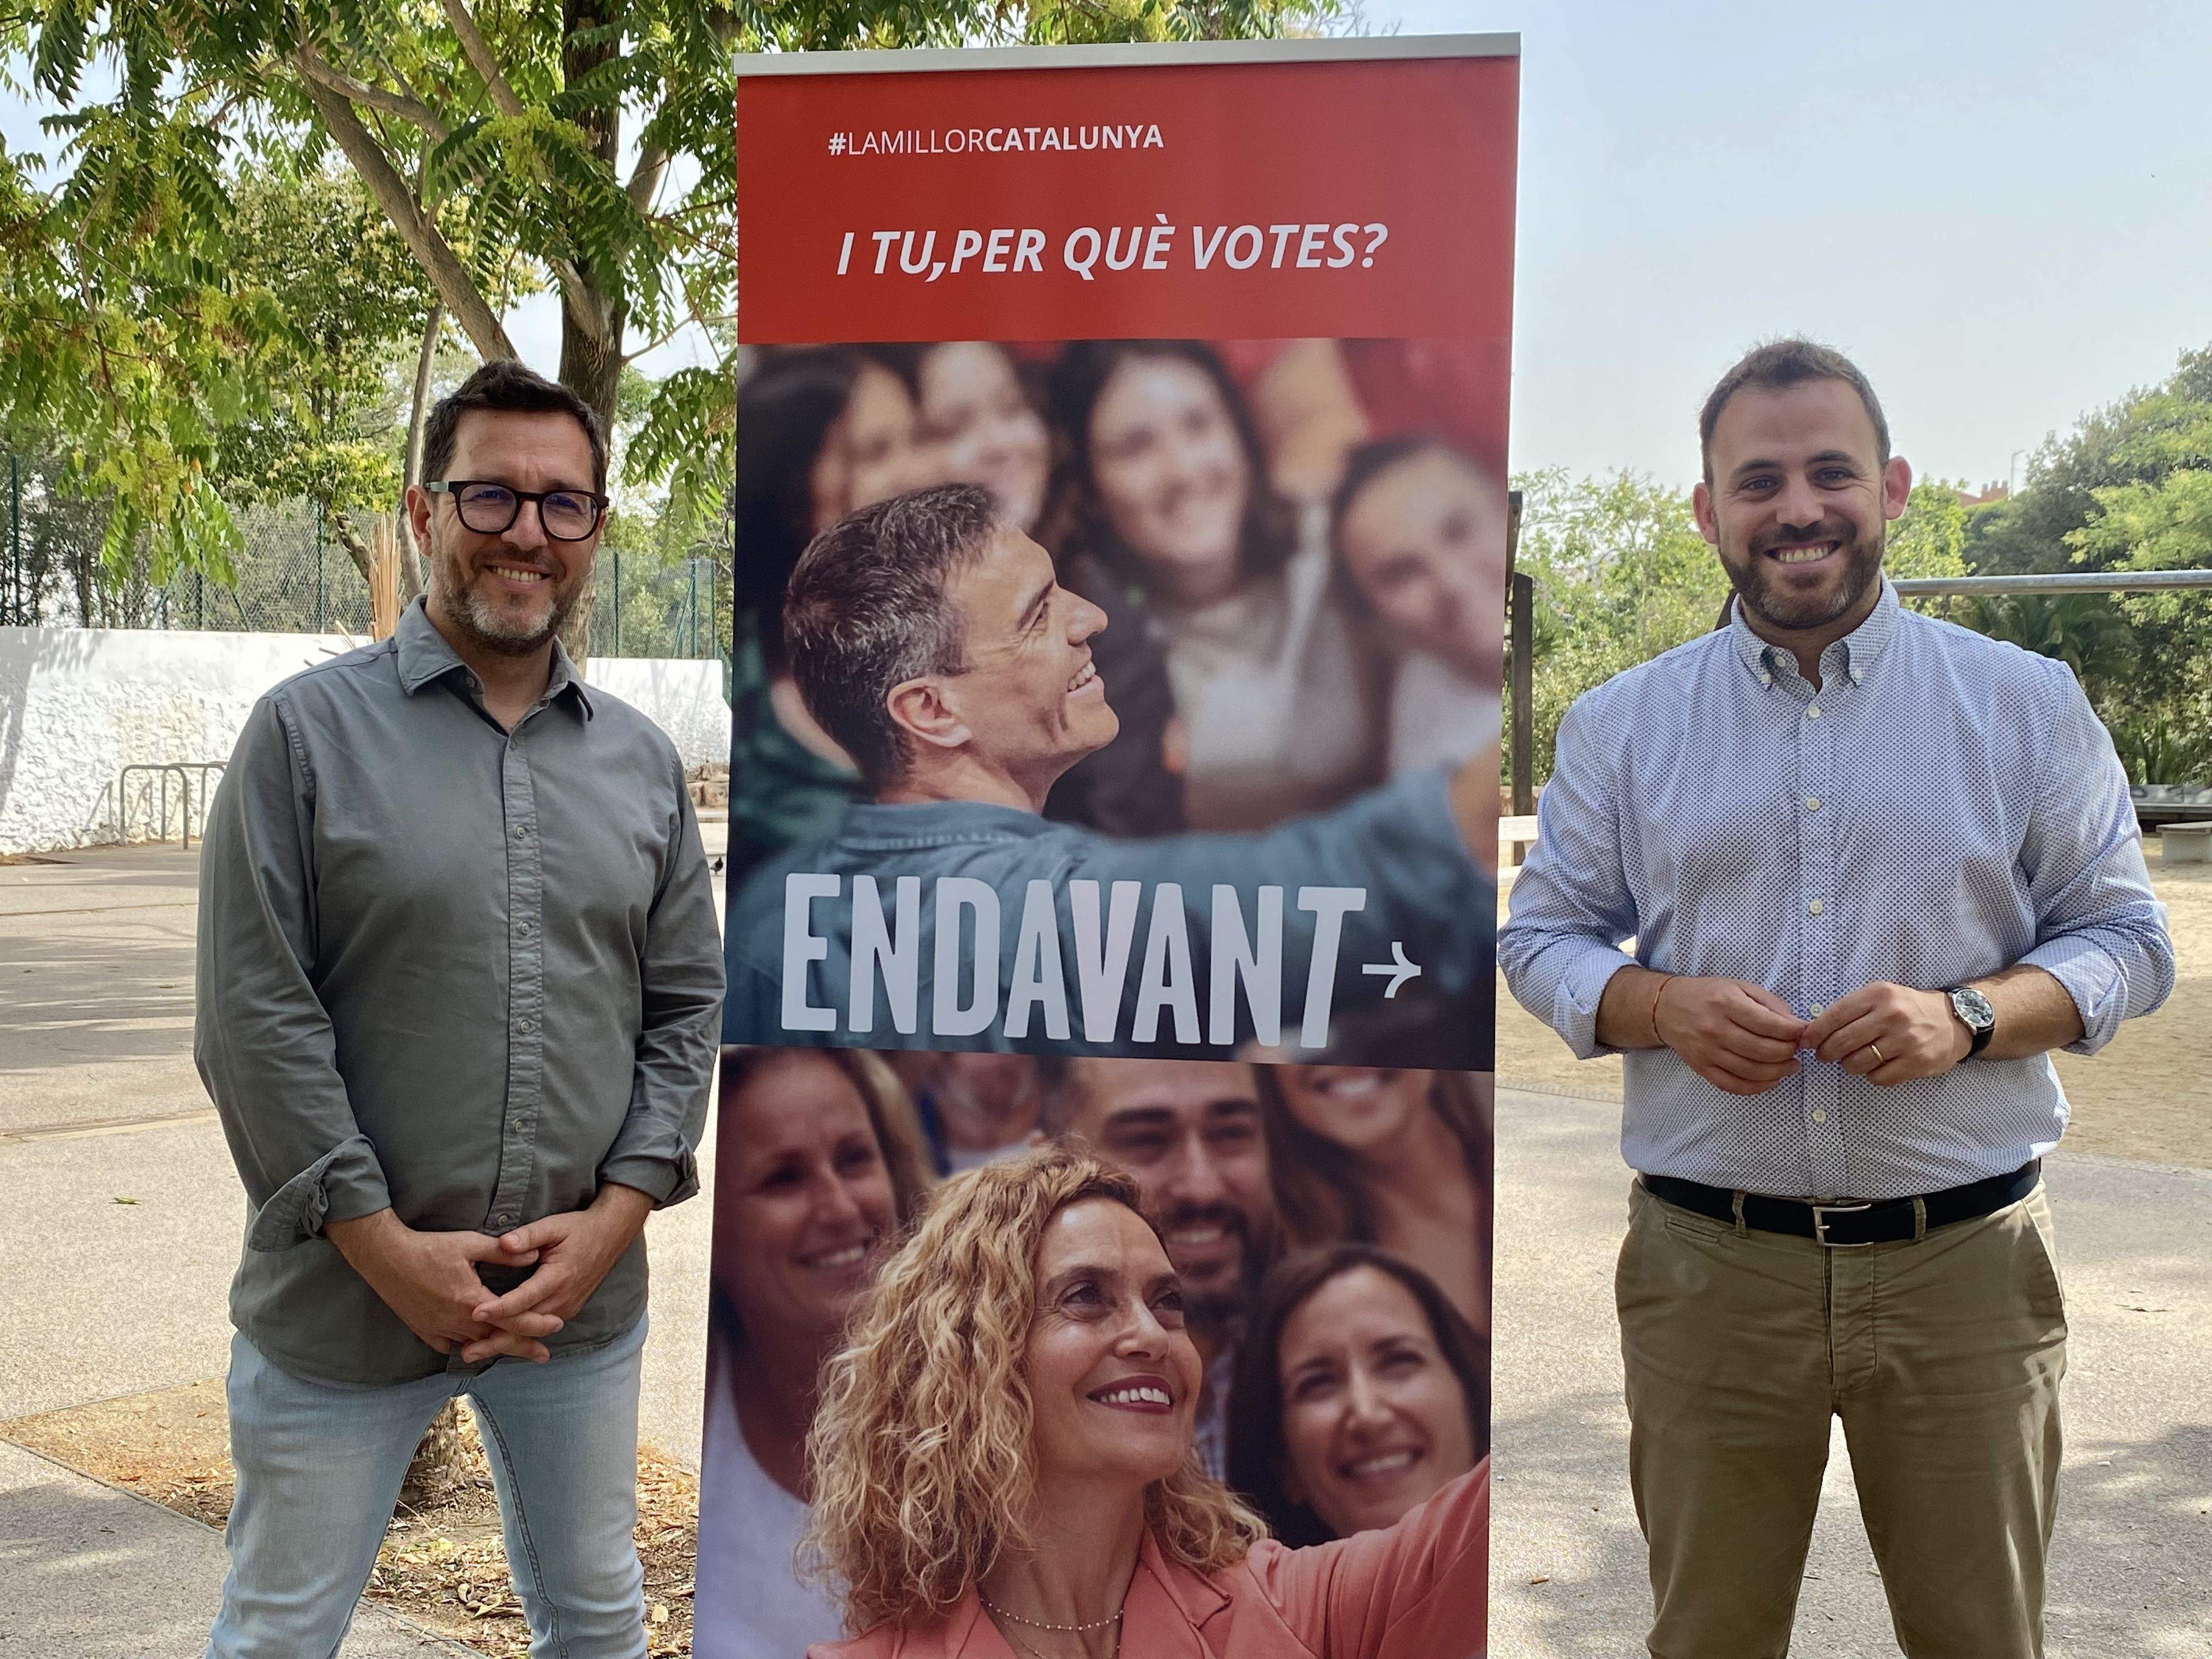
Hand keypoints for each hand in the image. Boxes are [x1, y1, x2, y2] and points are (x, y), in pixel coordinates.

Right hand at [326, 1210, 557, 1361]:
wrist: (385, 1257)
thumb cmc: (428, 1248)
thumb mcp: (469, 1244)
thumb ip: (503, 1253)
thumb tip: (534, 1257)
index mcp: (471, 1300)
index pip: (512, 1319)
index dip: (536, 1324)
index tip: (557, 1325)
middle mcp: (456, 1320)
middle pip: (497, 1339)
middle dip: (523, 1347)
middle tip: (544, 1355)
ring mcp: (439, 1329)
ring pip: (475, 1346)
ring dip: (497, 1349)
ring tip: (517, 1352)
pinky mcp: (425, 1330)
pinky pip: (450, 1346)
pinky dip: (467, 1348)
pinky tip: (477, 1348)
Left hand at [465, 1184, 654, 1361]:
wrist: (610, 1236)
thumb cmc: (579, 1229)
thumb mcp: (553, 1225)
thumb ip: (527, 1235)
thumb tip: (503, 1243)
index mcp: (558, 1276)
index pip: (524, 1298)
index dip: (499, 1308)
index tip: (475, 1313)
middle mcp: (563, 1298)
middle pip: (525, 1326)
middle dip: (495, 1340)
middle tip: (466, 1353)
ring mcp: (567, 1307)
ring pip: (532, 1332)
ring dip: (505, 1343)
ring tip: (475, 1353)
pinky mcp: (567, 1310)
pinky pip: (540, 1328)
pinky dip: (519, 1337)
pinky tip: (498, 1342)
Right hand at [1651, 976, 1807, 1096]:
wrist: (1667, 1008)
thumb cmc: (1708, 994)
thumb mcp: (1739, 986)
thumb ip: (1769, 1003)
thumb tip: (1796, 1025)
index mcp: (1727, 1003)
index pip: (1769, 1024)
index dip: (1793, 1031)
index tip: (1803, 1033)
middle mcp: (1715, 1028)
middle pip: (1763, 1050)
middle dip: (1788, 1052)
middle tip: (1796, 1049)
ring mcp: (1707, 1051)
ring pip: (1752, 1071)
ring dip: (1779, 1072)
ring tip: (1790, 1066)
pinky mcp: (1701, 1067)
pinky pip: (1733, 1085)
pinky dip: (1756, 1088)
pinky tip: (1770, 1080)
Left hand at [1802, 984, 1970, 1084]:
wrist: (1952, 1020)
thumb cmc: (1906, 1008)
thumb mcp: (1880, 996)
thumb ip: (1850, 1009)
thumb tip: (1812, 1031)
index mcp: (1878, 995)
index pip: (1835, 1016)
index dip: (1815, 1033)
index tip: (1806, 1042)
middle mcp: (1892, 1016)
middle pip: (1842, 1042)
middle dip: (1826, 1053)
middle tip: (1825, 1056)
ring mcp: (1906, 1040)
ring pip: (1858, 1063)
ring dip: (1849, 1065)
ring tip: (1853, 1060)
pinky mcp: (1917, 1062)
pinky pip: (1879, 1077)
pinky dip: (1872, 1076)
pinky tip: (1876, 1067)